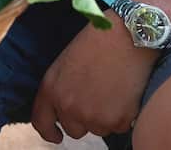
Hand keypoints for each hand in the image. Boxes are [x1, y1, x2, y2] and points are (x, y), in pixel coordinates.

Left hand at [30, 14, 156, 141]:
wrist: (128, 34)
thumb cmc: (98, 41)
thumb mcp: (66, 62)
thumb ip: (60, 88)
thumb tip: (63, 110)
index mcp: (52, 89)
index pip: (42, 123)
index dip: (49, 132)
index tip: (57, 135)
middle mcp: (69, 107)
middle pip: (74, 130)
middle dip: (84, 119)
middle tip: (97, 97)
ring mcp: (93, 116)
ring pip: (98, 129)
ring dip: (105, 117)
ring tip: (113, 89)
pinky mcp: (117, 120)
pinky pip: (119, 127)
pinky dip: (123, 115)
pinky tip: (126, 92)